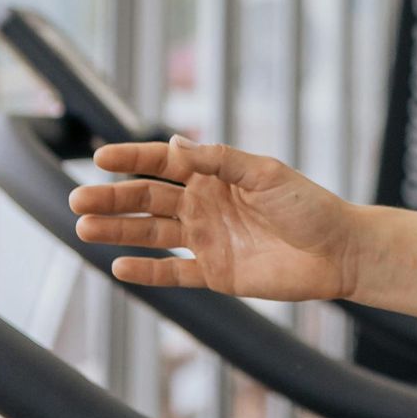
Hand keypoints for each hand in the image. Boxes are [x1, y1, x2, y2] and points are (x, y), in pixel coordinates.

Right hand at [69, 136, 358, 302]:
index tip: (99, 157)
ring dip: (118, 231)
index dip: (131, 160)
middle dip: (112, 198)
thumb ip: (220, 160)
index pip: (162, 163)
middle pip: (147, 199)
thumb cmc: (309, 205)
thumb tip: (175, 144)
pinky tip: (119, 267)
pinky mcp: (215, 273)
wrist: (339, 251)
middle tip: (77, 199)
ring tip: (83, 229)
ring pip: (152, 234)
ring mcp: (207, 239)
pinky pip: (174, 273)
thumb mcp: (266, 173)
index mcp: (215, 175)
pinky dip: (147, 272)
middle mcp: (204, 205)